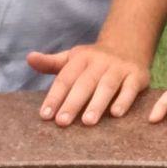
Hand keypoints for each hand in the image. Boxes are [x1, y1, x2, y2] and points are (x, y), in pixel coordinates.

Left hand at [27, 44, 150, 126]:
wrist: (128, 45)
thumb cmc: (94, 60)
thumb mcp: (73, 58)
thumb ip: (51, 63)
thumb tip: (29, 58)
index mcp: (81, 58)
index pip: (65, 78)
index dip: (54, 96)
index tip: (45, 115)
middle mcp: (100, 62)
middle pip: (84, 83)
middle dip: (72, 103)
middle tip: (62, 122)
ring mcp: (119, 68)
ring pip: (107, 86)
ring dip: (97, 104)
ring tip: (87, 122)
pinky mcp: (137, 76)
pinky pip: (130, 88)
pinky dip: (124, 100)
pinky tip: (116, 114)